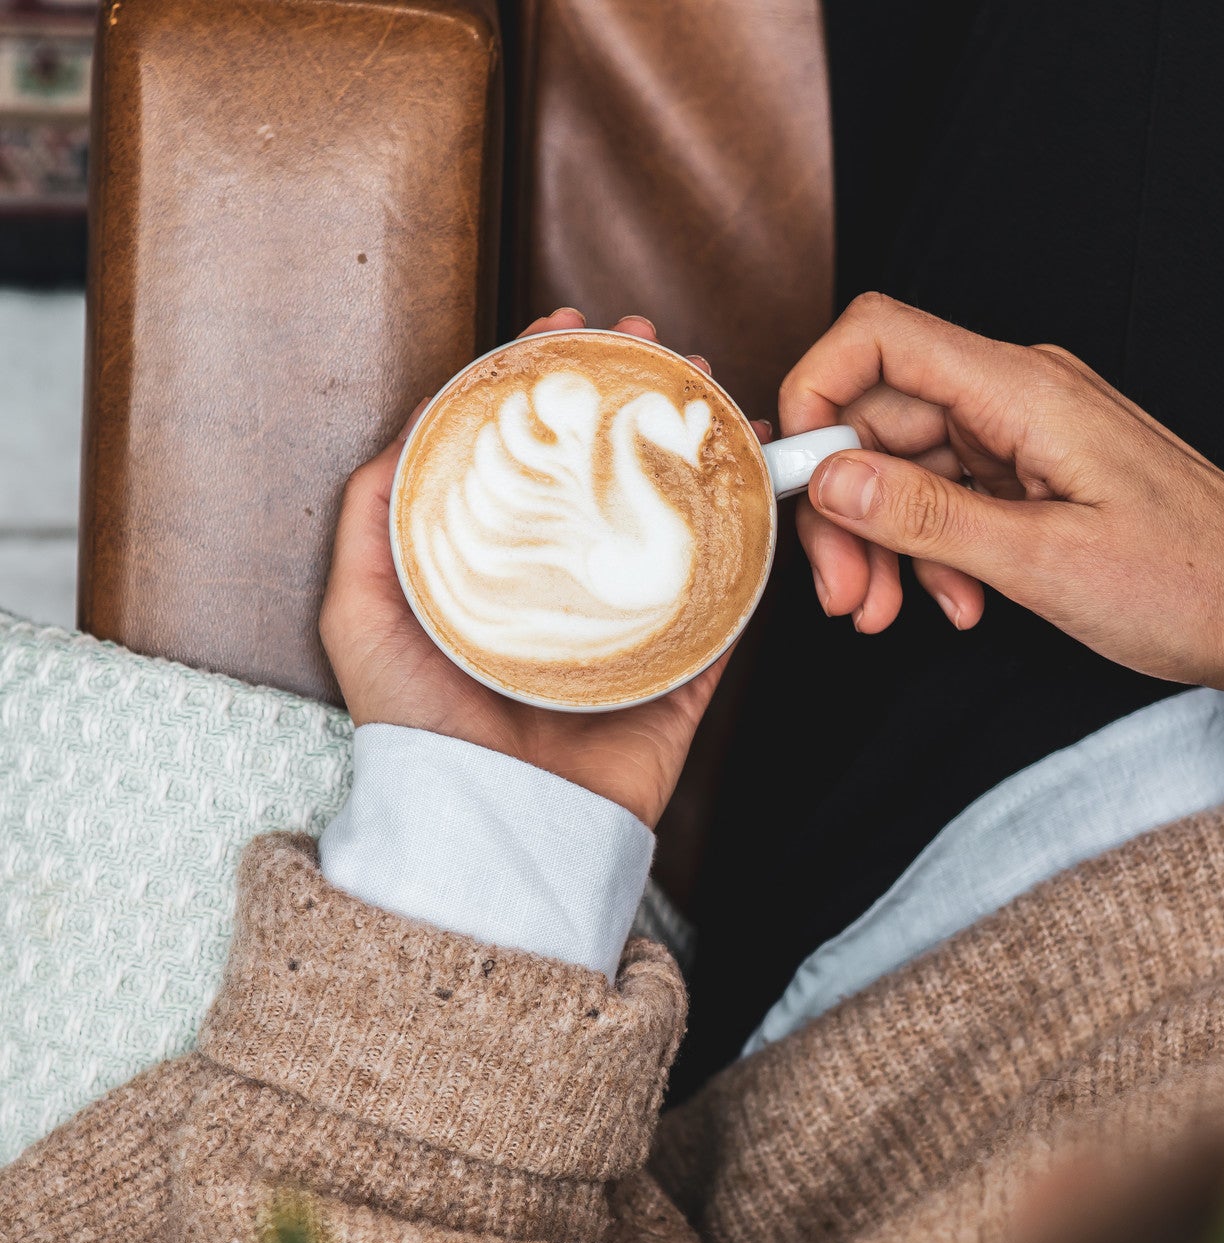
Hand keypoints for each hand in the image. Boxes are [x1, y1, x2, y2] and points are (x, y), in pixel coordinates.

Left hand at [320, 310, 769, 828]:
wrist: (497, 831)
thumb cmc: (421, 732)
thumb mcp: (361, 615)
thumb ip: (371, 524)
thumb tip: (405, 433)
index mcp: (498, 565)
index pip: (527, 452)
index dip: (547, 383)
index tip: (568, 329)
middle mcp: (568, 584)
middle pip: (608, 470)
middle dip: (635, 395)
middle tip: (657, 344)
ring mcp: (631, 624)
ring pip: (675, 518)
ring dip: (698, 446)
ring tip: (716, 391)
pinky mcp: (683, 669)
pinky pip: (727, 600)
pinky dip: (752, 542)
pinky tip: (761, 483)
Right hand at [781, 294, 1223, 694]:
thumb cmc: (1186, 584)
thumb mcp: (1042, 562)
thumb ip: (927, 515)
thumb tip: (830, 477)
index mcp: (1024, 391)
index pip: (880, 336)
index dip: (817, 394)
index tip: (794, 481)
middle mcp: (1020, 395)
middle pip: (883, 416)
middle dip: (846, 505)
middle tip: (844, 595)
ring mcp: (1030, 434)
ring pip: (911, 465)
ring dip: (887, 540)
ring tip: (891, 614)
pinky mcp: (1039, 474)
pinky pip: (954, 495)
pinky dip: (936, 549)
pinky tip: (956, 604)